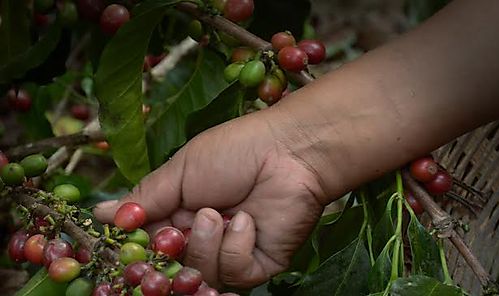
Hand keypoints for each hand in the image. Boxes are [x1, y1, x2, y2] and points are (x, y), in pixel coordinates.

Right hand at [94, 109, 325, 287]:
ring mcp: (231, 254)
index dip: (137, 248)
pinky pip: (234, 274)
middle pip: (169, 270)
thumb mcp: (180, 171)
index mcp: (180, 217)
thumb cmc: (237, 151)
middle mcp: (203, 240)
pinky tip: (246, 221)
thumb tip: (98, 216)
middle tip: (175, 230)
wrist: (289, 150)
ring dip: (204, 243)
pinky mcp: (260, 264)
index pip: (147, 247)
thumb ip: (143, 199)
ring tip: (217, 213)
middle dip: (168, 252)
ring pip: (198, 276)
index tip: (127, 239)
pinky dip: (235, 247)